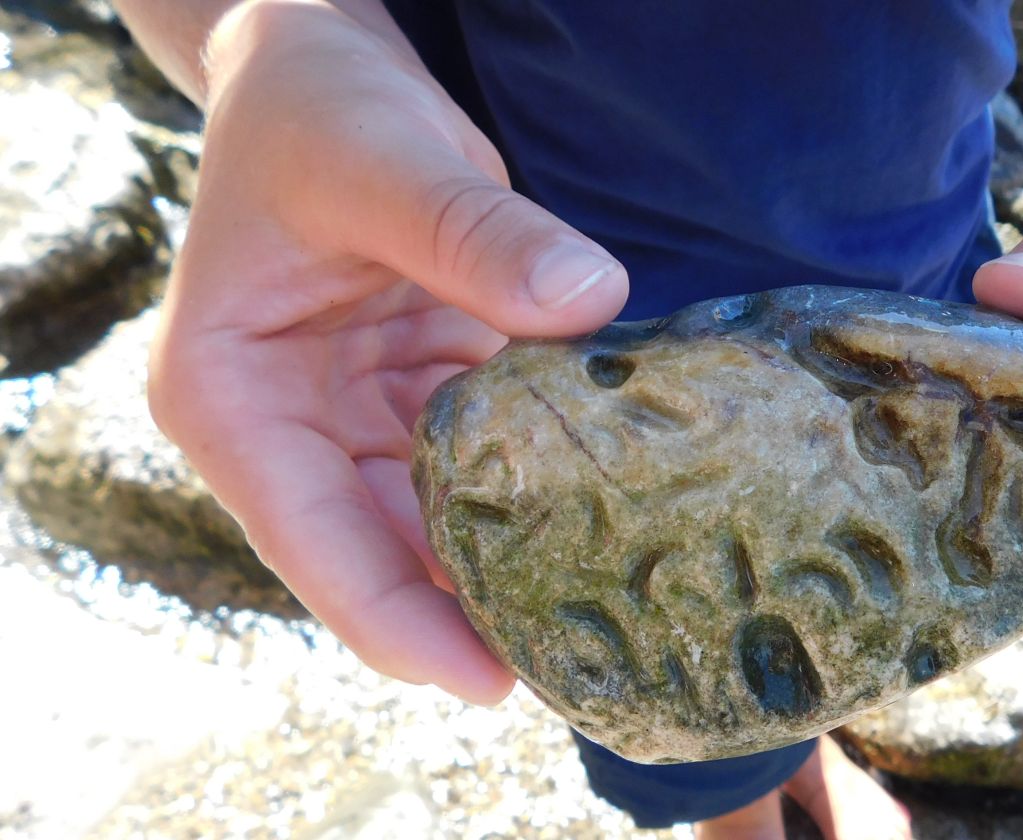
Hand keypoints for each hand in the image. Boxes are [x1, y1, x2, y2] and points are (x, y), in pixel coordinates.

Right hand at [147, 0, 626, 702]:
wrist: (325, 70)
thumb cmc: (319, 112)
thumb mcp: (383, 162)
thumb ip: (477, 235)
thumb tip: (587, 300)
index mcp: (230, 401)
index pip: (313, 542)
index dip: (400, 621)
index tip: (490, 679)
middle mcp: (288, 431)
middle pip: (383, 555)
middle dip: (473, 611)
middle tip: (583, 657)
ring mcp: (355, 421)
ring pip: (440, 522)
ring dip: (516, 558)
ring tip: (611, 607)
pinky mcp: (418, 397)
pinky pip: (485, 463)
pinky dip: (541, 486)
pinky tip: (614, 513)